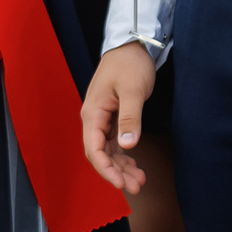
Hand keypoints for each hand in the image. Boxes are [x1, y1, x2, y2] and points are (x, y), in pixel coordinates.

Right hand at [82, 44, 156, 194]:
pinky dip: (125, 155)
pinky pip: (115, 143)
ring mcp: (103, 119)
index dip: (106, 169)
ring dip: (122, 166)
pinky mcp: (114, 117)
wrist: (132, 45)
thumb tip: (127, 146)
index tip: (121, 183)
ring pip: (108, 151)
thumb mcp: (133, 90)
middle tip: (136, 186)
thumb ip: (130, 118)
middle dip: (116, 172)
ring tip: (139, 181)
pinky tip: (136, 165)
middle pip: (100, 154)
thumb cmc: (129, 63)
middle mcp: (94, 119)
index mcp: (92, 114)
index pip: (93, 149)